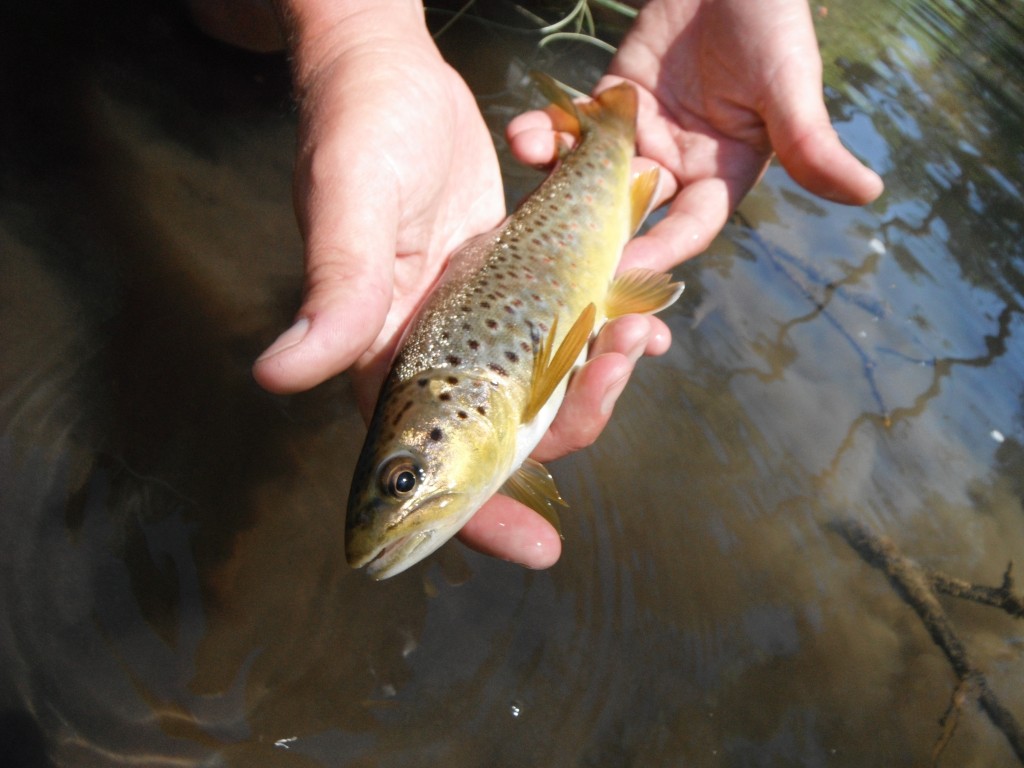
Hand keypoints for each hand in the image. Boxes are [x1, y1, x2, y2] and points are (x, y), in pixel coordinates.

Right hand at [252, 1, 660, 569]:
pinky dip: (603, 335)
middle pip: (509, 435)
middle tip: (620, 359)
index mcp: (385, 358)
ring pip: (546, 388)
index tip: (540, 551)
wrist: (391, 73)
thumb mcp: (350, 206)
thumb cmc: (358, 130)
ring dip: (599, 376)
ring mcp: (474, 325)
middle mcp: (431, 356)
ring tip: (637, 332)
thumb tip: (277, 377)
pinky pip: (561, 334)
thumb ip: (335, 293)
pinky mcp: (508, 287)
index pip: (429, 463)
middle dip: (573, 419)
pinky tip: (637, 318)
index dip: (478, 516)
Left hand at [508, 0, 884, 272]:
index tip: (625, 268)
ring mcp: (639, 138)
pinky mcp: (609, 105)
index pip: (689, 226)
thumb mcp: (792, 86)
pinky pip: (574, 127)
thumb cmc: (773, 23)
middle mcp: (677, 167)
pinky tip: (523, 133)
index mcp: (721, 177)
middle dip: (591, 226)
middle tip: (552, 246)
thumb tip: (868, 191)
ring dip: (558, 173)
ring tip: (531, 159)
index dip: (660, 248)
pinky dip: (547, 132)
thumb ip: (813, 144)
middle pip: (629, 210)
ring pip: (591, 173)